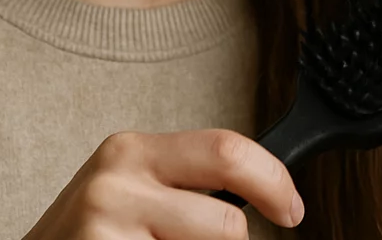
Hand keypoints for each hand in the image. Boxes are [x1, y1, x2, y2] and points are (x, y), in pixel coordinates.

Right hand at [23, 129, 303, 238]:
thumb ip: (186, 182)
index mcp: (132, 150)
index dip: (274, 182)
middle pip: (226, 223)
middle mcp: (116, 183)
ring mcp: (105, 230)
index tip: (292, 209)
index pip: (228, 150)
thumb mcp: (131, 188)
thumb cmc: (89, 236)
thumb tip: (269, 188)